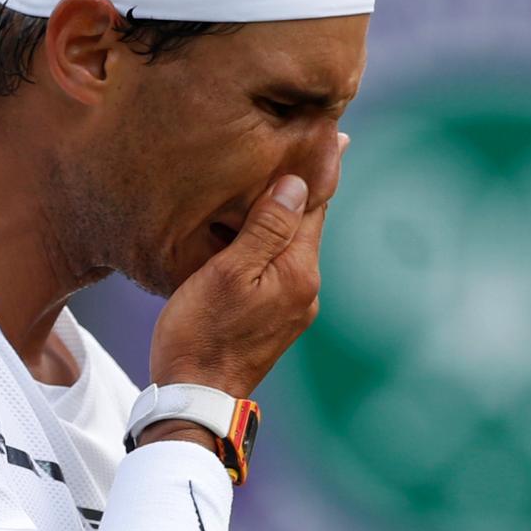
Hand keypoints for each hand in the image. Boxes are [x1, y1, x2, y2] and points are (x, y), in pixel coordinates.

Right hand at [149, 133, 346, 399]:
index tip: (335, 131)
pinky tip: (258, 229)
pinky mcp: (275, 319)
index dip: (319, 165)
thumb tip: (297, 184)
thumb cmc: (201, 334)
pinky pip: (279, 266)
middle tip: (316, 142)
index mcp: (299, 271)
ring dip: (286, 213)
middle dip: (306, 186)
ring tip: (283, 176)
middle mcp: (306, 288)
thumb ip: (265, 228)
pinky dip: (273, 240)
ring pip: (291, 245)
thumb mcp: (228, 272)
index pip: (315, 204)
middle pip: (307, 223)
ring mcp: (293, 307)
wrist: (195, 398)